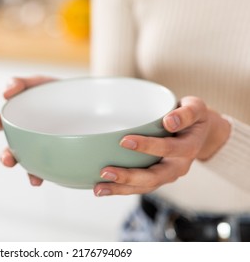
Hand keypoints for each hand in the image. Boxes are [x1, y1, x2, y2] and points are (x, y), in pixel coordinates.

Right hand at [0, 76, 54, 185]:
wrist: (87, 100)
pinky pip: (54, 169)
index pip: (1, 123)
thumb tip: (5, 93)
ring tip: (33, 179)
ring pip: (31, 165)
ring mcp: (43, 149)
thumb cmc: (57, 92)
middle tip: (8, 159)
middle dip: (7, 157)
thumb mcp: (39, 82)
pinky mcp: (59, 157)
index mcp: (19, 120)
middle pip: (12, 150)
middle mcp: (27, 138)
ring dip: (29, 173)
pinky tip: (54, 178)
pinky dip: (53, 176)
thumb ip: (20, 83)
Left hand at [94, 96, 230, 195]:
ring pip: (144, 187)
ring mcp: (167, 175)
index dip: (147, 146)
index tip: (124, 140)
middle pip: (154, 177)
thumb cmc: (192, 117)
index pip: (167, 148)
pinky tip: (101, 188)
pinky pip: (139, 187)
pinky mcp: (156, 179)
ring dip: (120, 188)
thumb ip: (186, 112)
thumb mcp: (195, 108)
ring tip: (98, 188)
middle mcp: (178, 167)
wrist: (199, 133)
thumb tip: (169, 121)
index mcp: (188, 148)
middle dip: (128, 176)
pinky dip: (120, 189)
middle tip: (105, 171)